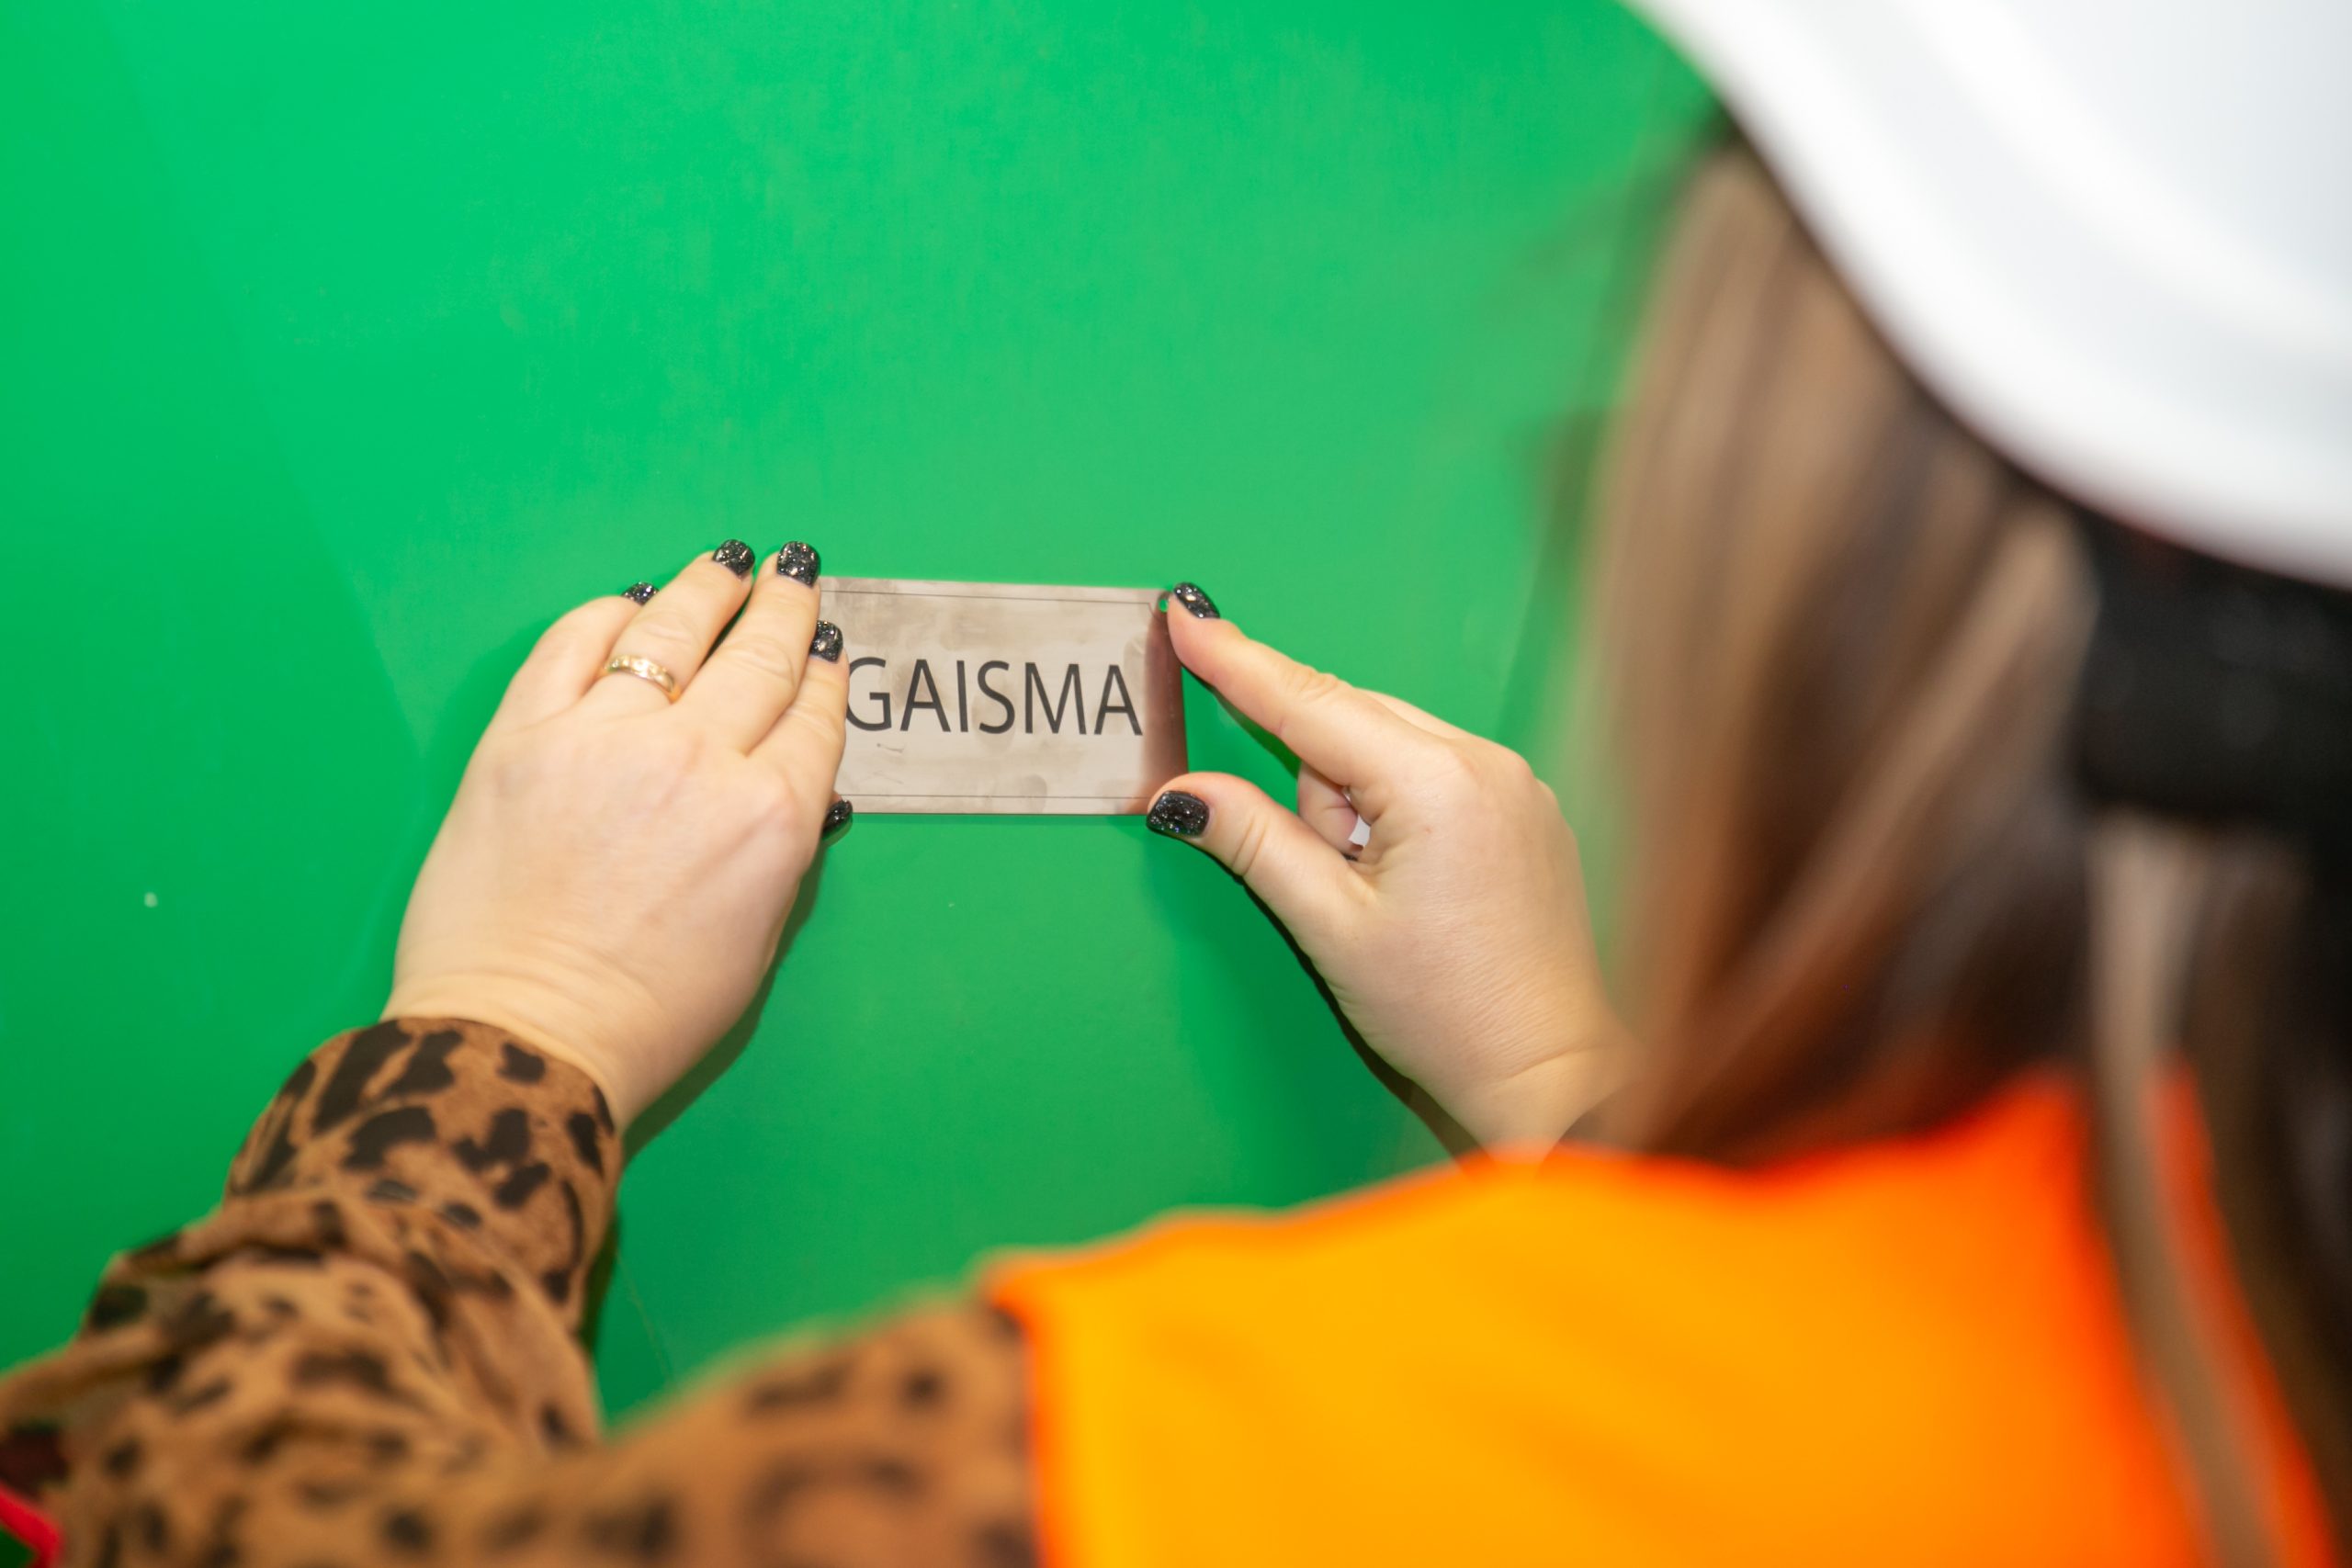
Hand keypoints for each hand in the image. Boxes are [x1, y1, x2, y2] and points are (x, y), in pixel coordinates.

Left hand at [383, 543, 850, 1125]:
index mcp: (769, 818)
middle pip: (757, 657)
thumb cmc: (645, 1016)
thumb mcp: (758, 940)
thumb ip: (779, 851)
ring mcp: (605, 740)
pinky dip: (607, 615)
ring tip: (725, 564)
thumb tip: (784, 787)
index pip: (812, 716)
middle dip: (781, 608)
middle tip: (792, 574)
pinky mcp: (523, 737)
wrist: (526, 1035)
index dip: (821, 674)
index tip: (823, 648)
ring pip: (673, 631)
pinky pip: (571, 645)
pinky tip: (628, 605)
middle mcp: (699, 762)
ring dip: (707, 588)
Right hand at [1151, 588, 1627, 1150]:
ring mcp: (1516, 782)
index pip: (1310, 703)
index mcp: (1435, 782)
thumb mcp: (1331, 927)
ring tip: (1383, 897)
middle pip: (1350, 725)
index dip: (1238, 661)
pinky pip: (1436, 774)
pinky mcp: (1528, 809)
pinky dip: (1402, 813)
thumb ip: (1254, 842)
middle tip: (1335, 877)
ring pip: (1390, 749)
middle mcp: (1485, 761)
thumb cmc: (1447, 1011)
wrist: (1550, 1072)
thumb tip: (1180, 792)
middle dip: (1318, 792)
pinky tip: (1416, 886)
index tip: (1186, 615)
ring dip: (1360, 809)